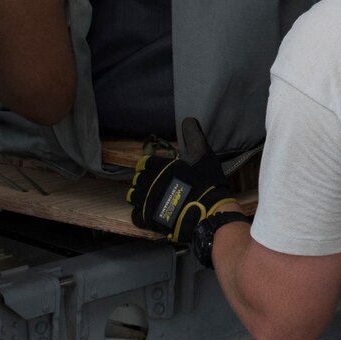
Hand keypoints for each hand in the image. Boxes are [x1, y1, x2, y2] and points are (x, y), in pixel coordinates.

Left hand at [128, 119, 236, 245]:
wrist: (207, 211)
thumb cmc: (206, 182)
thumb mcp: (203, 154)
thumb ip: (194, 136)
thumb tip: (188, 120)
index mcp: (159, 167)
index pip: (145, 162)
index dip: (148, 165)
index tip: (153, 168)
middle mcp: (149, 183)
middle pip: (137, 178)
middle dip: (143, 179)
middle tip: (152, 182)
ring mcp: (147, 201)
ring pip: (133, 195)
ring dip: (138, 194)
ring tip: (147, 196)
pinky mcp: (148, 218)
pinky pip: (135, 215)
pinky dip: (139, 213)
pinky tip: (147, 212)